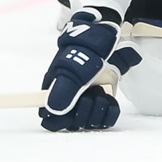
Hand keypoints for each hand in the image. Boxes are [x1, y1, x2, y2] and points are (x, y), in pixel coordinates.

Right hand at [39, 8, 141, 131]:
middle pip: (72, 124)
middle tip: (90, 94)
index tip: (72, 113)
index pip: (50, 122)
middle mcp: (70, 100)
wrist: (107, 37)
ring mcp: (87, 100)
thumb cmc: (85, 49)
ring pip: (90, 122)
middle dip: (84, 112)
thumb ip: (65, 87)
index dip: (61, 122)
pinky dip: (111, 111)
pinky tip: (110, 98)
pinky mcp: (103, 100)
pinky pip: (107, 118)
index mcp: (54, 93)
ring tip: (100, 92)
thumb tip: (54, 109)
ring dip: (98, 109)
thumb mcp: (74, 65)